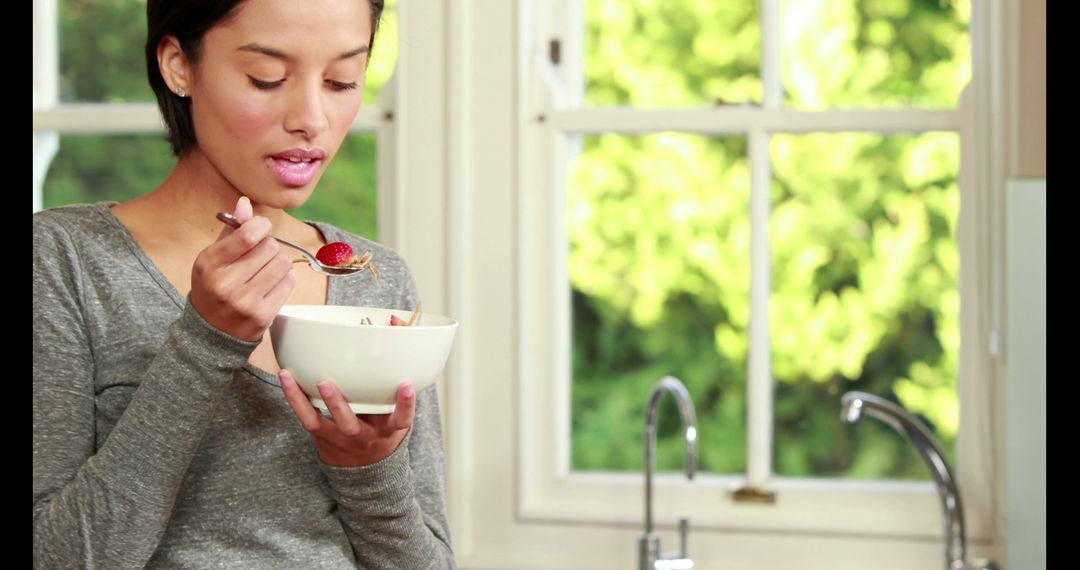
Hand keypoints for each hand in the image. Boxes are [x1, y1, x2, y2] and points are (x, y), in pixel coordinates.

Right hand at [189, 197, 295, 340]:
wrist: (211, 332)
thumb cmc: (214, 287)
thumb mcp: (213, 258)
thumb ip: (231, 230)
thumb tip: (245, 202)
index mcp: (209, 264)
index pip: (247, 234)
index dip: (261, 226)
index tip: (261, 228)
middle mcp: (225, 284)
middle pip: (270, 247)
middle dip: (268, 248)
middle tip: (259, 258)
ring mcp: (244, 302)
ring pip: (282, 264)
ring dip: (278, 264)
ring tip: (264, 272)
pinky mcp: (262, 316)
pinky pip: (289, 284)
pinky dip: (284, 281)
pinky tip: (270, 286)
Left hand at [279, 369, 415, 466]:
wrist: (366, 470)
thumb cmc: (383, 428)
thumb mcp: (398, 413)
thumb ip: (398, 379)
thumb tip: (396, 324)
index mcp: (388, 429)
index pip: (402, 419)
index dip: (406, 403)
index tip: (407, 385)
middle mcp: (364, 436)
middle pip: (350, 425)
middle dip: (337, 405)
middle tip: (326, 383)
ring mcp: (340, 438)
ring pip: (319, 422)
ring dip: (302, 399)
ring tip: (290, 377)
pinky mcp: (322, 435)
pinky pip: (306, 418)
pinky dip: (294, 398)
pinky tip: (286, 377)